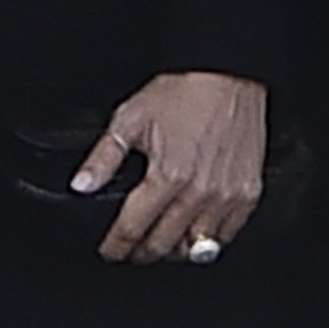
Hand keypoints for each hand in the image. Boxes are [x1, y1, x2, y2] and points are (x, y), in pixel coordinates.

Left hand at [69, 70, 265, 263]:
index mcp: (167, 176)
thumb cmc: (183, 90)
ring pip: (196, 249)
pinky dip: (207, 241)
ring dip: (174, 251)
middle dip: (141, 252)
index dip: (115, 245)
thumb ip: (103, 157)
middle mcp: (198, 193)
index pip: (133, 228)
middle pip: (163, 245)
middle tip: (131, 249)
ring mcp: (225, 198)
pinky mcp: (247, 196)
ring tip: (160, 243)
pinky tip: (194, 233)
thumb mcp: (131, 117)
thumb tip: (82, 185)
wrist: (227, 75)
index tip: (109, 250)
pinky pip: (225, 237)